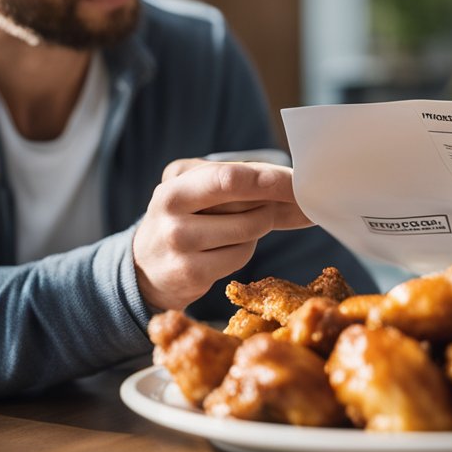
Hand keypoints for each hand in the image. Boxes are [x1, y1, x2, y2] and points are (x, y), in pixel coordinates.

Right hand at [132, 158, 311, 311]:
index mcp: (176, 182)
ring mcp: (178, 243)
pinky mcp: (190, 273)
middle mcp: (170, 209)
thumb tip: (306, 198)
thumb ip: (249, 187)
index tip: (297, 181)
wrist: (145, 266)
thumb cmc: (188, 217)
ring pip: (249, 230)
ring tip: (239, 223)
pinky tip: (227, 246)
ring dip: (258, 225)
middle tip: (291, 197)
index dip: (266, 179)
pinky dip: (245, 248)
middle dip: (274, 200)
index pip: (228, 178)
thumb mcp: (203, 191)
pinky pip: (241, 256)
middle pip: (243, 204)